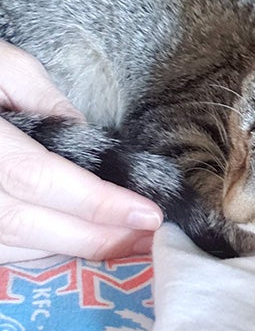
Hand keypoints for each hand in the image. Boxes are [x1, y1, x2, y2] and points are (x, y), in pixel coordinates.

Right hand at [0, 41, 162, 263]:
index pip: (38, 178)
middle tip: (149, 239)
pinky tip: (74, 240)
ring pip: (7, 244)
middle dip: (94, 235)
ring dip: (69, 249)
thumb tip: (84, 137)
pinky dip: (35, 249)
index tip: (148, 212)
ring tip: (124, 244)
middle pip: (25, 222)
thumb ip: (42, 97)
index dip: (94, 202)